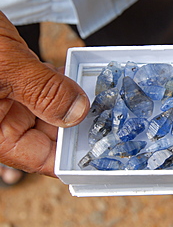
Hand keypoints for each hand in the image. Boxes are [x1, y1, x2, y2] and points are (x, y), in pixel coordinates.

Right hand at [0, 12, 89, 176]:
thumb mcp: (6, 67)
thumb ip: (43, 91)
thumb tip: (76, 112)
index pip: (36, 157)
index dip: (68, 158)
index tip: (99, 153)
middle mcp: (1, 117)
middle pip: (48, 134)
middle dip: (78, 126)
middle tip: (108, 119)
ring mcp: (8, 96)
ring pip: (50, 108)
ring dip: (74, 102)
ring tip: (99, 98)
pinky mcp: (14, 76)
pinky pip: (45, 86)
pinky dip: (62, 82)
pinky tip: (77, 77)